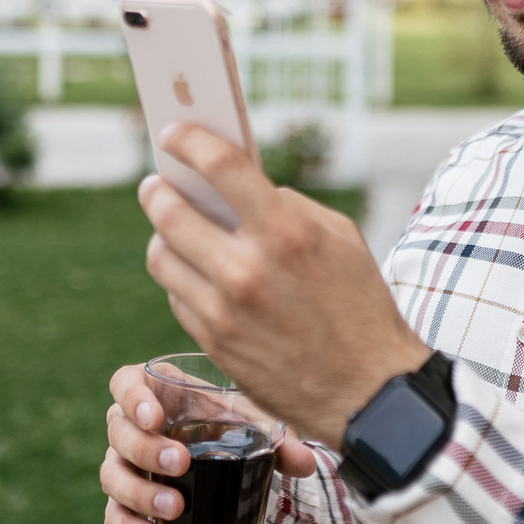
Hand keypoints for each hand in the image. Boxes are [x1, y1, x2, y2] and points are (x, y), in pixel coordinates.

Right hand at [98, 363, 322, 523]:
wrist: (227, 460)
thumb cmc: (232, 426)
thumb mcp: (255, 424)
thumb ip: (280, 439)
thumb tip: (305, 463)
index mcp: (157, 393)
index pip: (125, 384)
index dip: (132, 398)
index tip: (156, 417)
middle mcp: (132, 427)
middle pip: (118, 431)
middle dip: (145, 449)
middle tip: (181, 463)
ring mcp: (124, 465)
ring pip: (112, 476)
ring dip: (140, 492)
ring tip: (175, 507)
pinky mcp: (126, 502)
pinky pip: (114, 515)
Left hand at [138, 124, 428, 449]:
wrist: (366, 391)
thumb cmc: (359, 306)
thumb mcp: (340, 238)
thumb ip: (287, 206)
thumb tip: (236, 187)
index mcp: (286, 231)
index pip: (220, 166)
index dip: (189, 141)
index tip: (174, 132)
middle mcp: (247, 269)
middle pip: (169, 212)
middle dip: (157, 190)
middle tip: (157, 184)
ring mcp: (224, 309)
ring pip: (161, 256)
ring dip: (163, 236)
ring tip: (173, 229)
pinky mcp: (213, 342)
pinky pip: (176, 296)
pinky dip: (182, 279)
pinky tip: (198, 274)